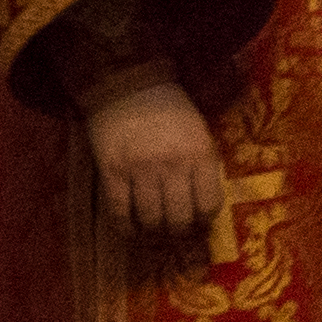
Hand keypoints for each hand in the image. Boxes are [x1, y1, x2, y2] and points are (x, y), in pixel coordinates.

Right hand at [85, 78, 225, 244]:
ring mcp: (140, 171)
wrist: (131, 89)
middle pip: (180, 218)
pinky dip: (126, 228)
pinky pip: (119, 212)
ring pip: (151, 220)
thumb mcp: (200, 134)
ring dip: (154, 233)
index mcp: (200, 155)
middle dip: (180, 232)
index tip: (200, 225)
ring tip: (155, 232)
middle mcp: (173, 166)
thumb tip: (205, 204)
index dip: (205, 221)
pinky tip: (131, 230)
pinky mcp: (112, 172)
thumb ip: (204, 166)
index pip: (209, 204)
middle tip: (176, 233)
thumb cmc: (172, 112)